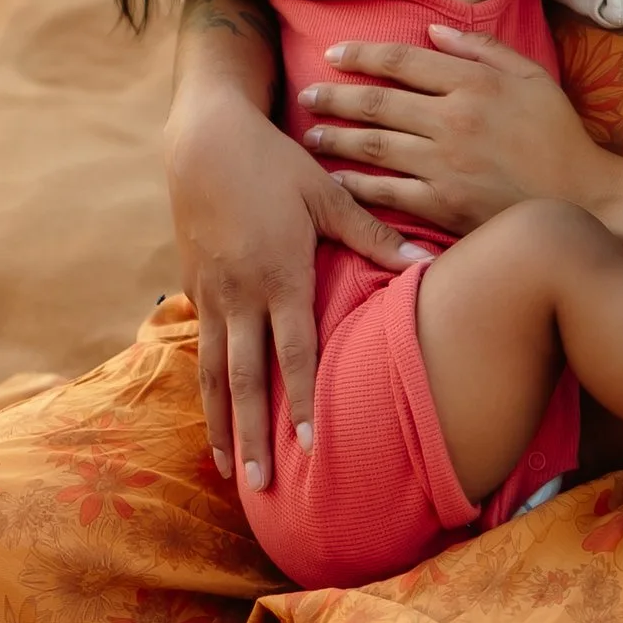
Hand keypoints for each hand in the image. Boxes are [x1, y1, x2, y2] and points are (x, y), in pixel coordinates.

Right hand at [166, 88, 417, 488]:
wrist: (203, 136)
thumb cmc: (274, 161)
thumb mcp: (326, 193)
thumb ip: (374, 237)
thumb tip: (429, 267)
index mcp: (278, 274)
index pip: (292, 353)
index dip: (299, 402)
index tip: (307, 446)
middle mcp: (240, 293)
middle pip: (244, 379)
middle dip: (252, 435)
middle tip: (258, 486)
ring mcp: (211, 293)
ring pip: (213, 372)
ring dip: (222, 424)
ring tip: (228, 468)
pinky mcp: (194, 285)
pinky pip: (202, 346)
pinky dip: (206, 387)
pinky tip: (215, 416)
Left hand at [298, 24, 613, 233]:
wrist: (585, 200)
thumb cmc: (559, 135)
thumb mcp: (531, 77)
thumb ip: (481, 49)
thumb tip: (433, 28)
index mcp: (473, 84)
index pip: (402, 60)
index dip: (362, 54)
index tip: (334, 54)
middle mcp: (454, 120)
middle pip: (378, 102)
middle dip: (334, 96)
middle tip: (306, 95)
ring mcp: (446, 165)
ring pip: (375, 146)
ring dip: (337, 139)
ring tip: (312, 136)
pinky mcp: (444, 205)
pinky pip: (388, 193)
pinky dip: (358, 186)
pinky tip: (337, 181)